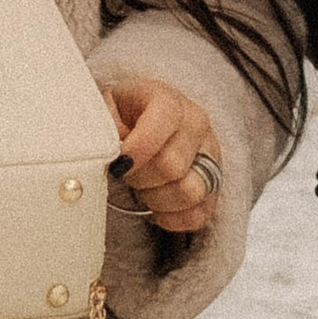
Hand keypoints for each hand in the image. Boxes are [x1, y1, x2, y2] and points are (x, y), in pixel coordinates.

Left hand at [102, 77, 223, 235]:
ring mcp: (209, 154)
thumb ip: (103, 128)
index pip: (160, 126)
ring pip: (191, 193)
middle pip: (172, 166)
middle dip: (140, 178)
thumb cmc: (124, 114)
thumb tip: (105, 154)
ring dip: (158, 199)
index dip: (136, 151)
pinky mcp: (214, 184)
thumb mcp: (106, 108)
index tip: (118, 163)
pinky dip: (173, 218)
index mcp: (168, 100)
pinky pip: (200, 214)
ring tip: (142, 188)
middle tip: (126, 174)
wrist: (143, 116)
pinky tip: (156, 206)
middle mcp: (196, 124)